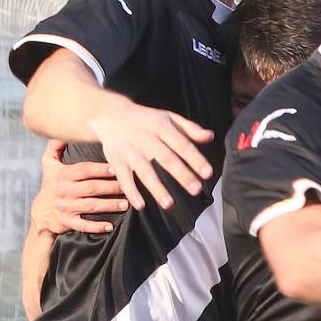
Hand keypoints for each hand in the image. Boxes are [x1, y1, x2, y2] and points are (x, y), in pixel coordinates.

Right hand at [31, 140, 127, 234]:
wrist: (41, 211)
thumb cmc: (52, 183)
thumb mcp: (49, 163)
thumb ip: (56, 146)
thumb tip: (63, 131)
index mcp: (63, 175)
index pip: (85, 170)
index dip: (101, 169)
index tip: (118, 169)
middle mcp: (64, 191)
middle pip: (91, 188)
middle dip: (111, 187)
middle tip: (128, 187)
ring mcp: (66, 207)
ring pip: (90, 206)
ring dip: (109, 205)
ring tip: (125, 204)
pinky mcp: (67, 222)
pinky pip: (83, 225)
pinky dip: (96, 227)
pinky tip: (110, 226)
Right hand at [87, 97, 214, 209]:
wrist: (110, 114)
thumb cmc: (146, 119)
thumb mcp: (168, 117)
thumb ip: (190, 128)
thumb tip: (210, 137)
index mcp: (162, 127)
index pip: (182, 145)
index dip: (196, 159)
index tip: (208, 173)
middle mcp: (146, 139)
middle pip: (166, 159)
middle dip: (182, 175)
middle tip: (196, 190)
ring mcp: (130, 151)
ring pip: (145, 172)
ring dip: (157, 189)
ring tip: (169, 204)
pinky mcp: (116, 160)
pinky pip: (124, 179)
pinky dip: (131, 192)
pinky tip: (141, 206)